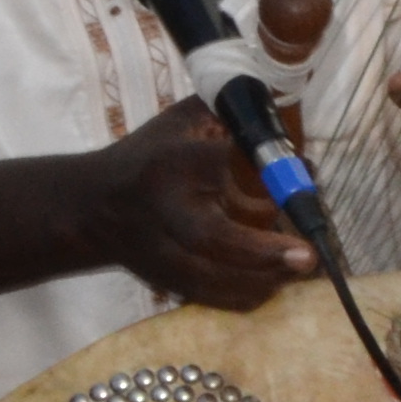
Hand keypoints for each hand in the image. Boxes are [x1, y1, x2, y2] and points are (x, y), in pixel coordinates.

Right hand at [81, 100, 312, 307]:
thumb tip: (287, 103)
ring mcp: (158, 252)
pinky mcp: (163, 281)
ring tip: (301, 268)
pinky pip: (209, 297)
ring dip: (263, 279)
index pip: (214, 164)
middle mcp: (161, 211)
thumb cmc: (152, 156)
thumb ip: (231, 111)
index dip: (259, 166)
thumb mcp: (184, 120)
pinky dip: (246, 296)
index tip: (304, 172)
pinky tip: (276, 283)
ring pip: (211, 278)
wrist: (93, 207)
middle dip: (259, 251)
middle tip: (307, 257)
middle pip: (207, 237)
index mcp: (167, 164)